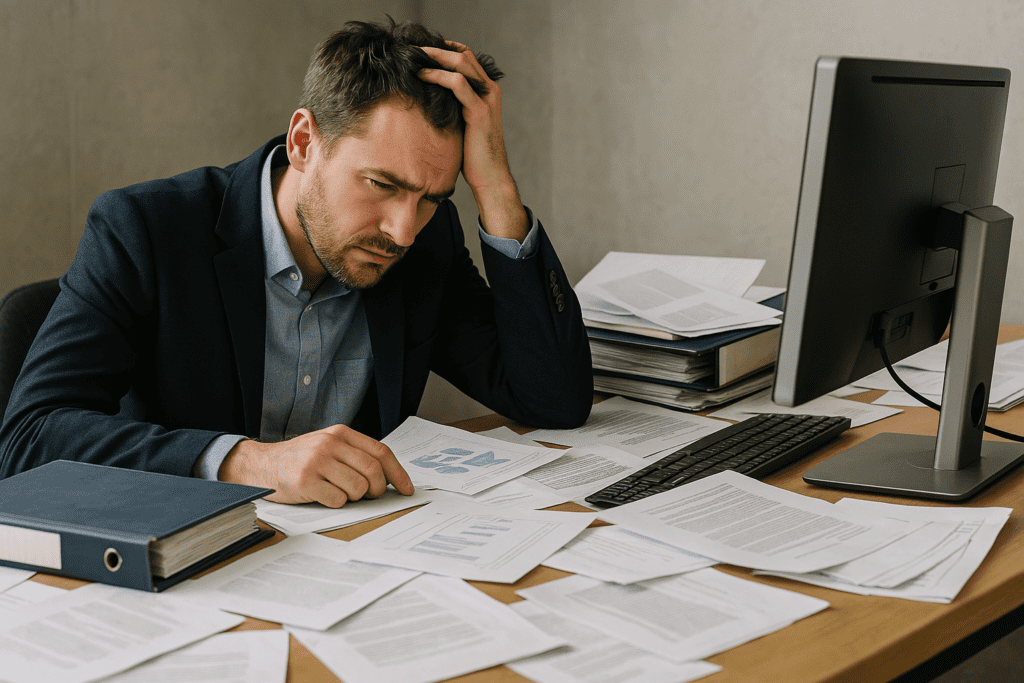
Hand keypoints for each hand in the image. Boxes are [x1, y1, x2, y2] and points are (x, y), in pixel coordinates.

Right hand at [219, 425, 414, 507]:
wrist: (261, 465)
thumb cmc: (301, 459)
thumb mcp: (328, 446)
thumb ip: (355, 455)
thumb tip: (390, 478)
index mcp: (341, 433)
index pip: (381, 452)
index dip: (398, 473)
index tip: (407, 489)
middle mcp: (330, 444)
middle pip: (373, 471)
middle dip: (378, 490)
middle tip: (370, 496)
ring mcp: (317, 461)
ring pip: (358, 488)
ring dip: (355, 498)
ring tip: (341, 493)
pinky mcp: (305, 480)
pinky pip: (337, 499)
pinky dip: (337, 503)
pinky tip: (324, 496)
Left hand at [419, 42, 527, 241]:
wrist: (489, 175)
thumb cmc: (474, 154)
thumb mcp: (463, 124)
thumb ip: (454, 107)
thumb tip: (430, 99)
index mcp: (487, 91)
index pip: (467, 58)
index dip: (446, 49)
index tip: (422, 50)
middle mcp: (490, 90)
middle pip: (464, 55)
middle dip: (437, 48)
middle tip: (413, 48)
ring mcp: (486, 99)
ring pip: (461, 63)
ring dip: (435, 56)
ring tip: (414, 56)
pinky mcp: (479, 111)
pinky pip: (457, 84)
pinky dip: (437, 75)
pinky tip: (421, 75)